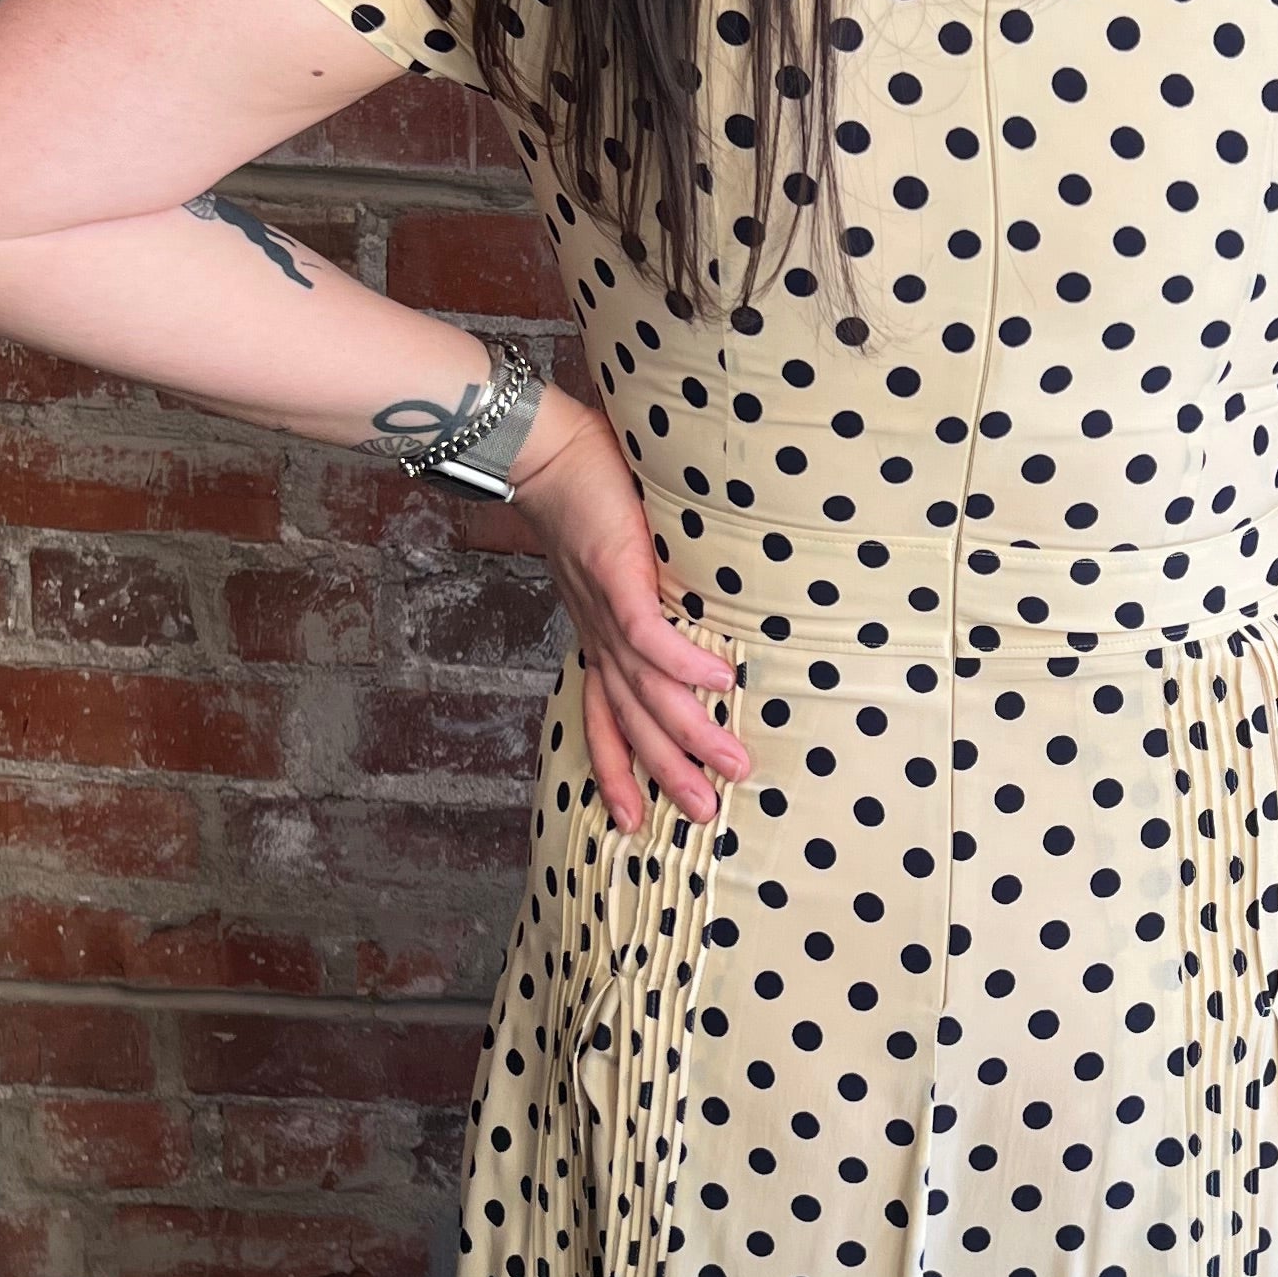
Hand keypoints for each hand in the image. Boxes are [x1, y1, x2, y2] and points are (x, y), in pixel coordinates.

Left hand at [481, 388, 747, 828]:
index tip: (633, 822)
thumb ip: (648, 595)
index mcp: (596, 641)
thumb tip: (694, 611)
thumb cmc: (586, 502)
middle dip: (667, 773)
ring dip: (689, 734)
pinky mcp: (620, 581)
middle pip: (634, 723)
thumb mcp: (615, 567)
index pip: (603, 720)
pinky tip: (719, 682)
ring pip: (649, 692)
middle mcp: (599, 639)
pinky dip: (684, 663)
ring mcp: (608, 614)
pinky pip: (652, 637)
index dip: (616, 772)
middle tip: (705, 816)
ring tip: (732, 766)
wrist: (544, 454)